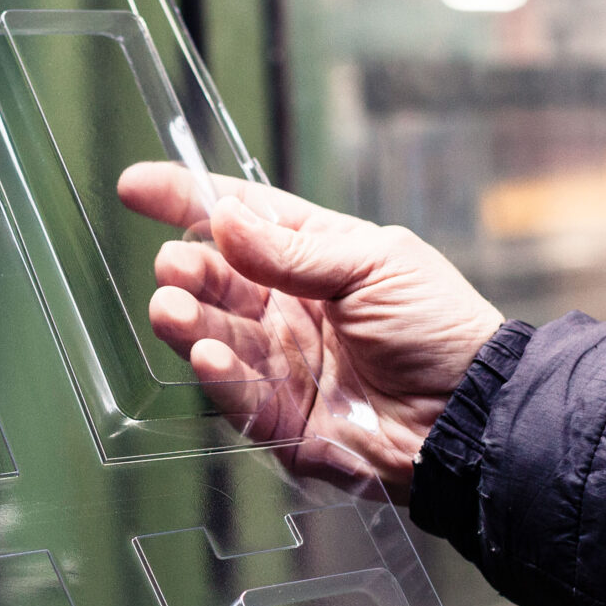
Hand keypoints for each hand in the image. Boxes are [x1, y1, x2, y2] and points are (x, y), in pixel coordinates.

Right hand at [116, 163, 506, 492]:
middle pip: (217, 281)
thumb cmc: (438, 326)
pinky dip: (215, 373)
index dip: (187, 201)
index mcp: (315, 258)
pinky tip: (206, 352)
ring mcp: (281, 363)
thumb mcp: (373, 265)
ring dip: (188, 321)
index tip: (135, 187)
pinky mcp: (280, 418)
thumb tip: (223, 219)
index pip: (241, 220)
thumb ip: (292, 250)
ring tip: (172, 308)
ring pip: (213, 335)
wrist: (470, 412)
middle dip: (186, 270)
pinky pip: (234, 395)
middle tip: (174, 268)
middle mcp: (289, 308)